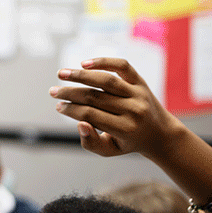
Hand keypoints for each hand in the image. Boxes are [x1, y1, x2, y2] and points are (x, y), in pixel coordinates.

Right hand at [49, 58, 182, 159]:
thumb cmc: (127, 142)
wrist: (159, 133)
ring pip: (106, 80)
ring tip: (61, 74)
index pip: (90, 115)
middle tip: (52, 91)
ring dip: (80, 75)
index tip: (58, 106)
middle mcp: (133, 110)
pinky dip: (103, 62)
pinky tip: (84, 63)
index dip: (71, 110)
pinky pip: (122, 66)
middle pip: (95, 97)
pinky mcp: (141, 81)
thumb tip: (80, 123)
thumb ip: (91, 142)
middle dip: (70, 93)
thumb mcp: (109, 150)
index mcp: (125, 129)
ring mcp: (138, 94)